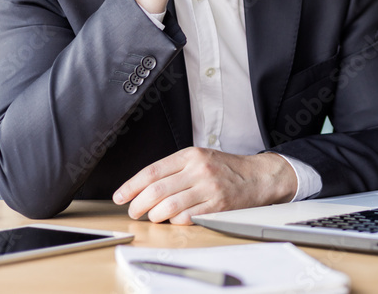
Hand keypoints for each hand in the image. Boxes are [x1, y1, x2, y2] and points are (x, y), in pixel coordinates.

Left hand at [112, 148, 297, 223]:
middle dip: (138, 204)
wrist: (258, 176)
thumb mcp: (200, 158)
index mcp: (191, 155)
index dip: (131, 186)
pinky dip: (175, 222)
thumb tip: (142, 187)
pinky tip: (175, 219)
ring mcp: (209, 189)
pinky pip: (186, 218)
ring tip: (153, 217)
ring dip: (155, 216)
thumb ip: (174, 168)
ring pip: (168, 207)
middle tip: (134, 211)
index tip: (120, 196)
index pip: (152, 171)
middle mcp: (199, 170)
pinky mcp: (217, 207)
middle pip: (156, 190)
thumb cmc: (225, 168)